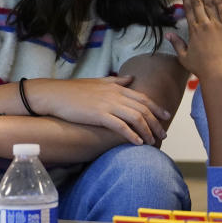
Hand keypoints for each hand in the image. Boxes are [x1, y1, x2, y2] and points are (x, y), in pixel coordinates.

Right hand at [28, 76, 169, 146]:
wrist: (55, 94)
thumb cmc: (74, 90)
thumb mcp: (98, 82)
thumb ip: (117, 81)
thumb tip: (131, 78)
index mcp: (116, 87)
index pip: (143, 97)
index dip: (157, 107)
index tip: (166, 116)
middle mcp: (116, 94)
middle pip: (143, 109)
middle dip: (156, 123)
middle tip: (163, 135)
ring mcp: (108, 104)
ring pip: (136, 118)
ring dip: (147, 131)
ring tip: (152, 142)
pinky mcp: (99, 115)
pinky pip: (121, 126)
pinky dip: (131, 135)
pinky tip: (137, 143)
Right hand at [166, 0, 221, 80]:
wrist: (218, 73)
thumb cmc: (201, 67)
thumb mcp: (184, 57)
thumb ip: (177, 44)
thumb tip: (167, 35)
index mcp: (193, 30)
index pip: (188, 8)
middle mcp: (204, 24)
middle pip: (197, 2)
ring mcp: (217, 25)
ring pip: (210, 4)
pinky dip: (220, 1)